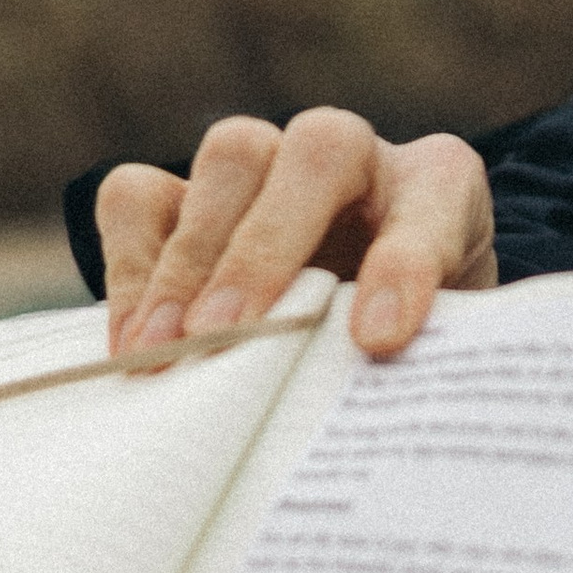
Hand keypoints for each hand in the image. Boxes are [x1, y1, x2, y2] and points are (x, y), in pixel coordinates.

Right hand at [97, 108, 495, 360]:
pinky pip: (142, 194)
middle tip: (224, 336)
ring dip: (191, 258)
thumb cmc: (409, 345)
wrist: (360, 333)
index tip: (380, 342)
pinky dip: (131, 264)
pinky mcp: (186, 195)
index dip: (408, 264)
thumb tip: (370, 421)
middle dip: (267, 249)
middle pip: (318, 151)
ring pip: (230, 156)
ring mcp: (268, 163)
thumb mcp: (436, 353)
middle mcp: (356, 157)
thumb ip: (419, 361)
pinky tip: (131, 346)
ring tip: (161, 351)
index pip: (437, 198)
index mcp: (441, 188)